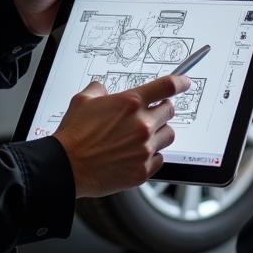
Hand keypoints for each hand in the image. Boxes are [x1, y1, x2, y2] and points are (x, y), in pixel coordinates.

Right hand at [52, 74, 190, 197]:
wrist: (66, 167)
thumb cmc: (73, 135)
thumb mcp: (83, 100)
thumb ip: (99, 89)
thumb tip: (104, 89)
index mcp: (130, 102)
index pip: (167, 86)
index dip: (180, 82)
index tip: (185, 82)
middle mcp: (142, 124)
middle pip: (170, 111)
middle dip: (162, 110)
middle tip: (149, 114)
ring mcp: (144, 149)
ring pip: (168, 135)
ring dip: (159, 133)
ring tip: (142, 136)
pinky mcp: (142, 170)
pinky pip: (159, 159)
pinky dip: (152, 155)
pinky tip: (137, 154)